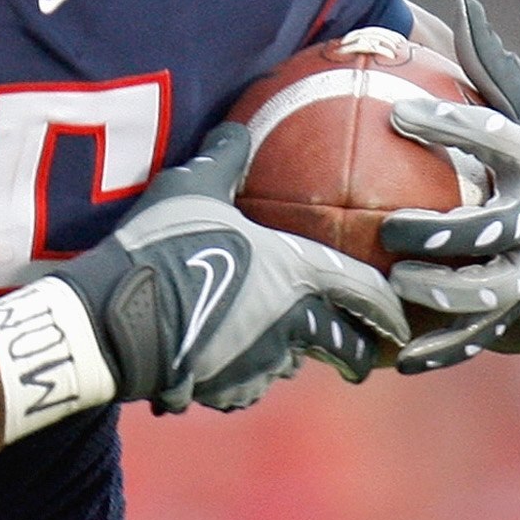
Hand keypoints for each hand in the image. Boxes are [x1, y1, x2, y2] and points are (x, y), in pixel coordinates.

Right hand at [46, 121, 408, 412]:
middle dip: (354, 352)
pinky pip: (244, 386)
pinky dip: (241, 376)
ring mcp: (259, 365)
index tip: (402, 321)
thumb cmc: (162, 248)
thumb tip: (237, 128)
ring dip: (288, 358)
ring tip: (274, 348)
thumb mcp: (192, 189)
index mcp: (295, 274)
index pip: (363, 292)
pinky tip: (220, 363)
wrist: (117, 320)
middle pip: (339, 345)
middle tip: (359, 355)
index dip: (388, 307)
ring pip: (288, 365)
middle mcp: (290, 326)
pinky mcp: (225, 392)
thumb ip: (224, 159)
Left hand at [376, 0, 519, 374]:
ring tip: (400, 286)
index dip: (446, 126)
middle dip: (438, 232)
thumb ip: (495, 63)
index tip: (398, 115)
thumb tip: (463, 4)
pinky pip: (483, 332)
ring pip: (488, 290)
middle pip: (485, 229)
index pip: (488, 137)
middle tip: (391, 228)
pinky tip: (402, 359)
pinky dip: (447, 348)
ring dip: (444, 294)